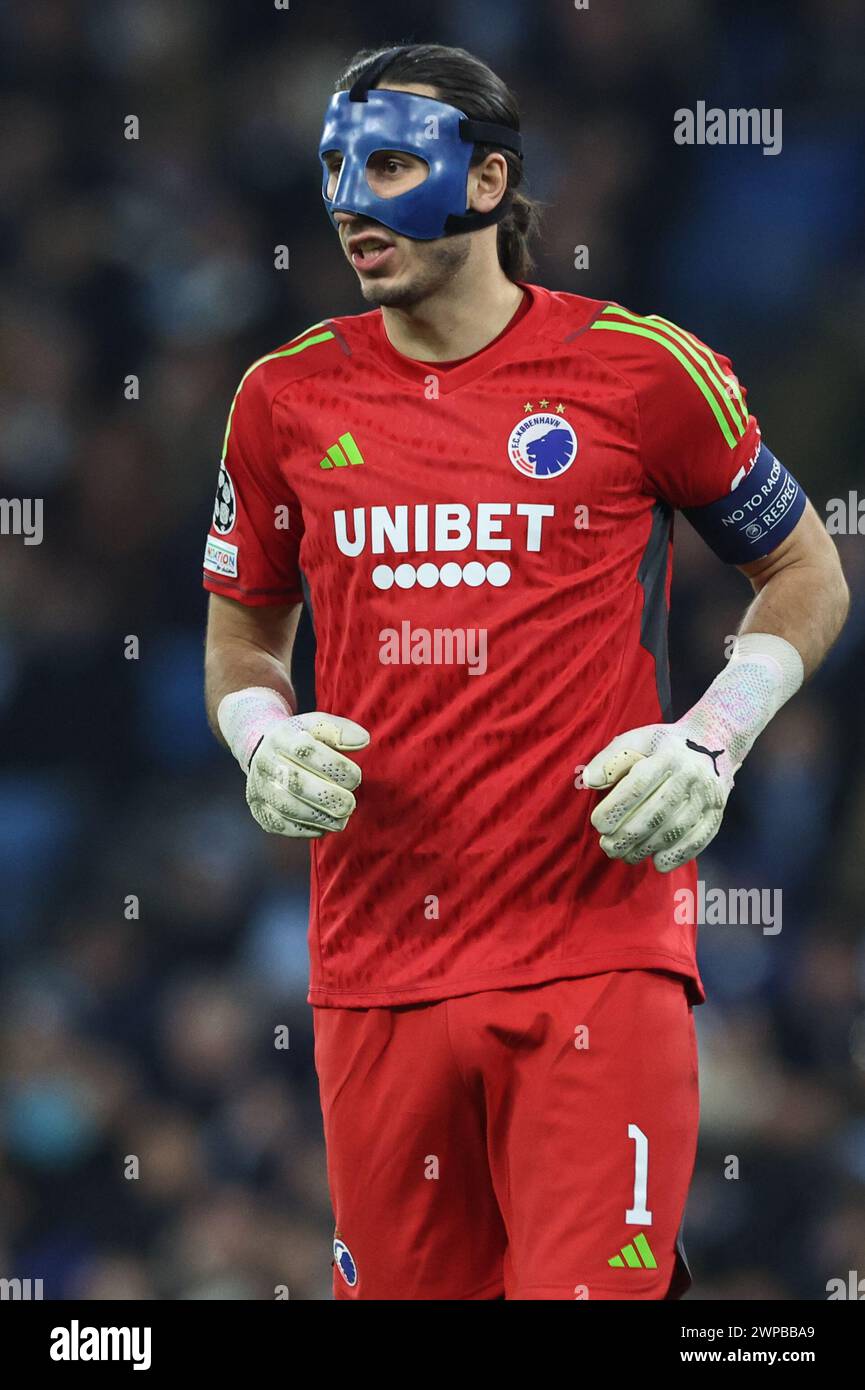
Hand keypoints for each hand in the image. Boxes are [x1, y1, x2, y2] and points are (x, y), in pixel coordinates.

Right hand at [246, 711, 369, 836]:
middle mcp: (265, 762)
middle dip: (327, 797)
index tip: (356, 777)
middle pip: (294, 782)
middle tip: (350, 804)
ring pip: (287, 807)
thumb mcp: (316, 726)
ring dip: (319, 817)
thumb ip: (340, 731)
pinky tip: (324, 826)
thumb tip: (363, 740)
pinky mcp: (259, 810)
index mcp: (281, 737)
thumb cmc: (299, 739)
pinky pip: (281, 825)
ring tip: (342, 818)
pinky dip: (306, 830)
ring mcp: (259, 787)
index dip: (333, 766)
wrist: (262, 751)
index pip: (306, 750)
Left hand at [583, 723, 734, 871]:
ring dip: (648, 848)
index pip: (639, 785)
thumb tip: (590, 781)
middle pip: (657, 812)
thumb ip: (610, 759)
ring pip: (676, 829)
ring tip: (626, 856)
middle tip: (608, 847)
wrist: (713, 741)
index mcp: (667, 755)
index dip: (617, 808)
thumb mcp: (636, 740)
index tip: (598, 824)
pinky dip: (678, 855)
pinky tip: (658, 863)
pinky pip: (699, 839)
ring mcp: (707, 795)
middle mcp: (691, 775)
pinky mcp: (716, 812)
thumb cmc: (662, 745)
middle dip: (629, 835)